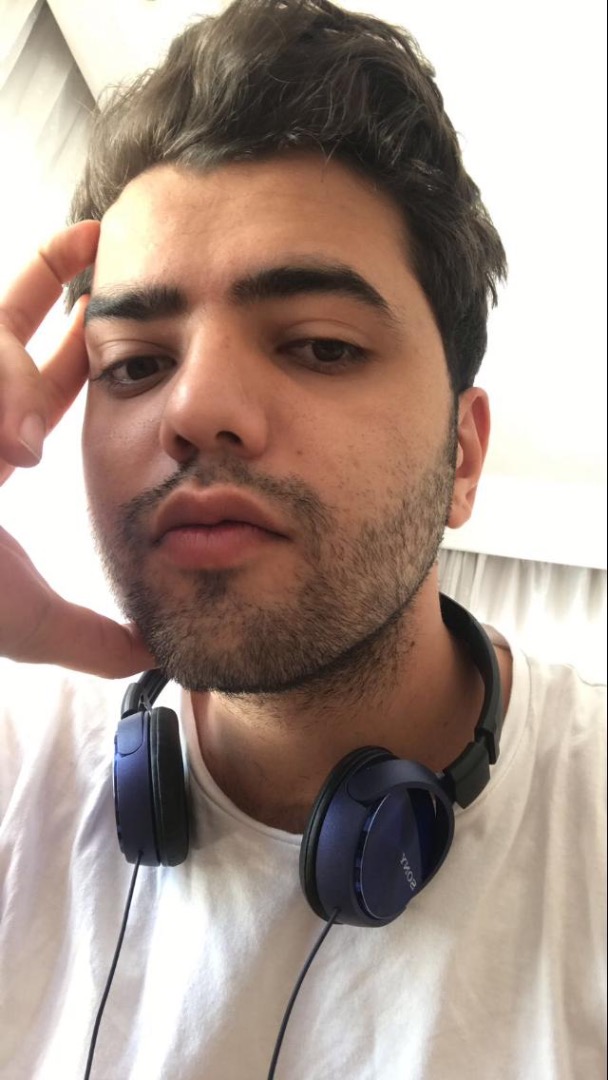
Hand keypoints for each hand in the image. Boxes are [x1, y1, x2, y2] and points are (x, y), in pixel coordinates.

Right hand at [0, 222, 154, 676]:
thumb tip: (156, 654)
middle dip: (46, 279)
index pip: (41, 377)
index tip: (110, 298)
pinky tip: (6, 444)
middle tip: (99, 236)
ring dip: (10, 379)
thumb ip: (90, 637)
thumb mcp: (24, 621)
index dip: (76, 342)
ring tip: (18, 448)